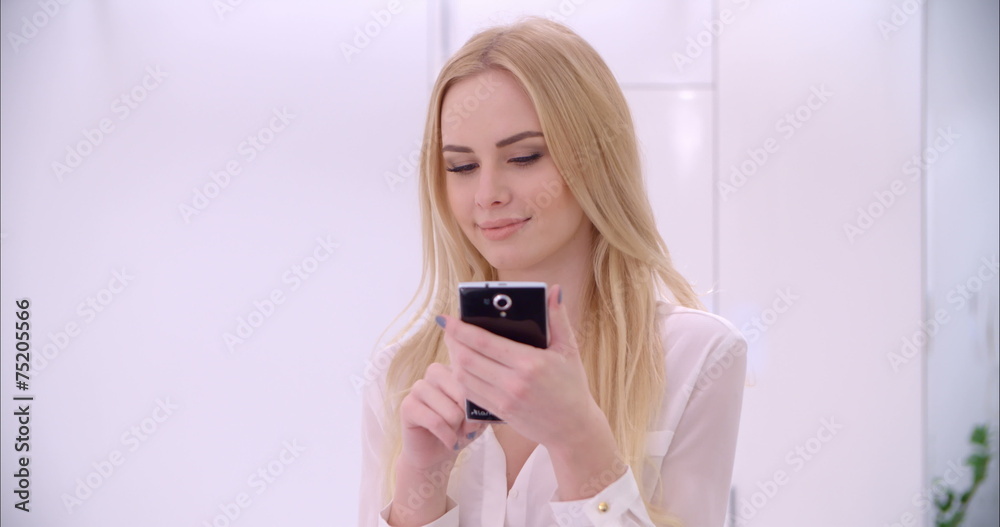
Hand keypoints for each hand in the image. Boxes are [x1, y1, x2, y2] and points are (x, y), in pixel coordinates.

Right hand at [397, 362, 487, 472]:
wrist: (436, 454)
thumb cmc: (460, 430)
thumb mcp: (479, 416)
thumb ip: (483, 406)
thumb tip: (482, 406)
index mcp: (454, 368)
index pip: (474, 379)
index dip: (480, 405)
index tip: (479, 419)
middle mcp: (435, 372)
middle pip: (463, 394)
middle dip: (468, 418)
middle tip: (466, 428)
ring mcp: (418, 387)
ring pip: (451, 411)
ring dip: (457, 429)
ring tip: (454, 433)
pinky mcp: (407, 406)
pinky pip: (435, 422)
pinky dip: (447, 437)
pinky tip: (449, 441)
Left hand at [440, 284, 598, 448]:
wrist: (573, 428)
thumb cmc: (572, 386)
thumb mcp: (569, 349)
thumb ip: (559, 318)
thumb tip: (554, 290)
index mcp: (530, 362)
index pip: (484, 342)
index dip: (461, 329)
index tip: (447, 318)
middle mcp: (513, 382)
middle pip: (468, 359)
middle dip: (453, 341)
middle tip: (448, 329)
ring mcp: (504, 400)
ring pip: (464, 377)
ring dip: (454, 359)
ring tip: (454, 345)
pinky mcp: (499, 412)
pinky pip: (470, 393)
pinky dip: (461, 378)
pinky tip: (462, 366)